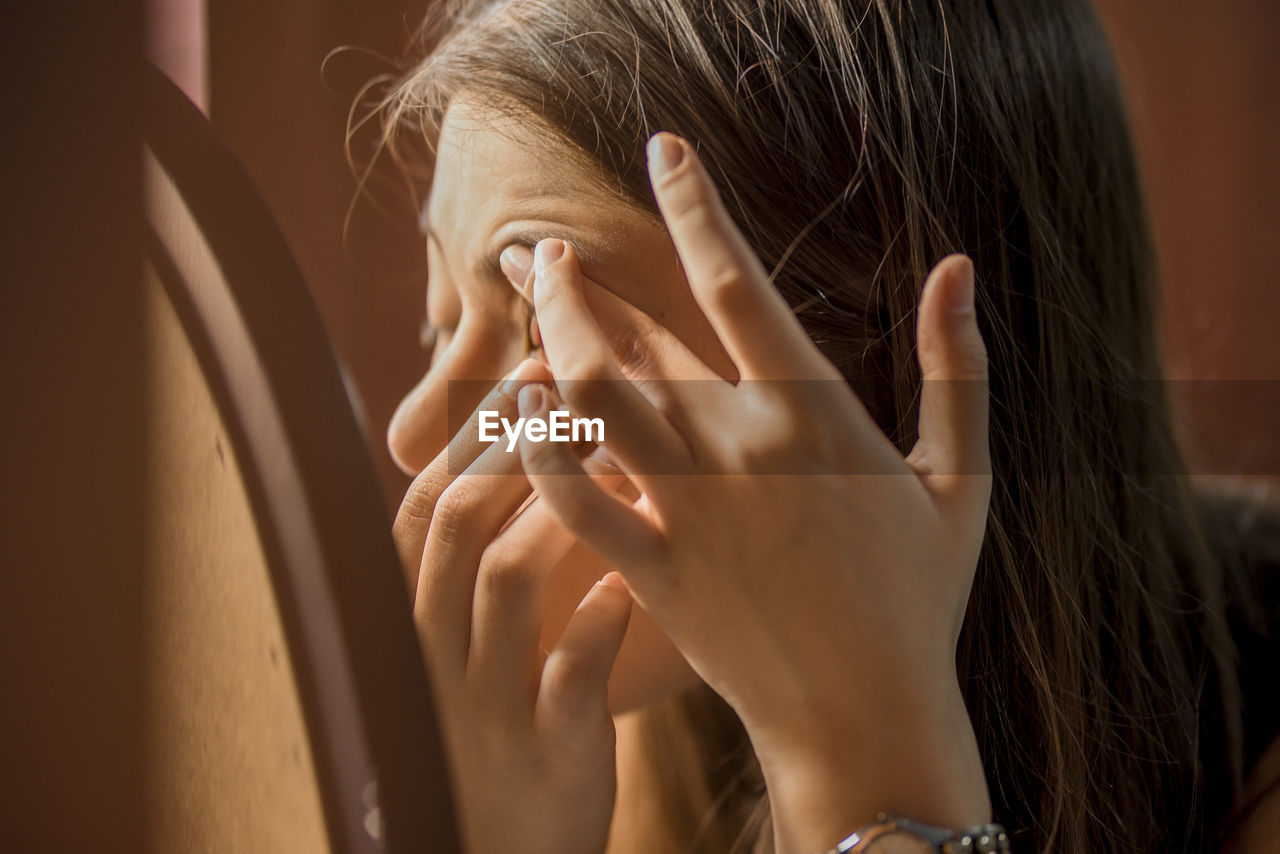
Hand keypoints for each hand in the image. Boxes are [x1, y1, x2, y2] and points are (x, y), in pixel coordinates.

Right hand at [393, 359, 632, 853]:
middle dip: (514, 446)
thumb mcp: (466, 657)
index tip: (532, 372)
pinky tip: (626, 580)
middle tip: (572, 386)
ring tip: (606, 456)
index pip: (427, 504)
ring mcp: (486, 707)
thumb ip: (480, 571)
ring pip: (501, 585)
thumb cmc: (495, 738)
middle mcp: (434, 657)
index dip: (477, 434)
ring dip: (552, 510)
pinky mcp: (545, 757)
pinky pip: (564, 677)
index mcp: (415, 623)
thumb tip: (527, 462)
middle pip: (458, 524)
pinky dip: (593, 621)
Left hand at [514, 134, 993, 852]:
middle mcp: (738, 449)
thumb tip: (957, 268)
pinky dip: (538, 445)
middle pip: (635, 333)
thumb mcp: (959, 479)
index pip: (734, 281)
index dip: (694, 205)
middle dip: (576, 277)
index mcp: (811, 414)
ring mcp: (688, 511)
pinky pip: (574, 499)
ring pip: (590, 397)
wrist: (867, 715)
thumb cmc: (919, 598)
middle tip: (538, 246)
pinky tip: (516, 405)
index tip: (663, 152)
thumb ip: (957, 369)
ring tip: (524, 307)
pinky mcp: (653, 570)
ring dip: (548, 336)